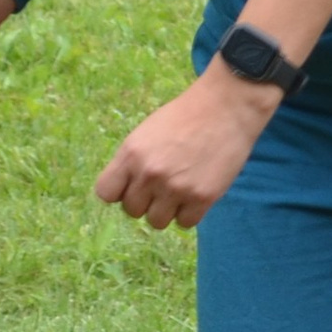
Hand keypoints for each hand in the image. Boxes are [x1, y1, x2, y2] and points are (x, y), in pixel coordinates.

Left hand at [94, 68, 274, 231]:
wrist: (225, 108)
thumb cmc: (184, 117)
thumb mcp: (146, 133)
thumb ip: (132, 161)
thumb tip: (125, 191)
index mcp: (131, 154)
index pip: (106, 193)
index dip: (119, 191)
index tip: (132, 185)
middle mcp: (149, 174)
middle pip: (132, 211)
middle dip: (145, 201)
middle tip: (162, 185)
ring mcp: (175, 188)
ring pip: (157, 222)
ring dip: (167, 210)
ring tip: (180, 189)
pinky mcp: (202, 198)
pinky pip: (185, 223)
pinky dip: (190, 212)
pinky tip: (196, 192)